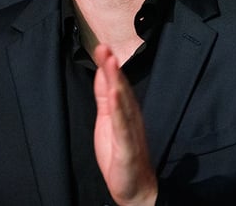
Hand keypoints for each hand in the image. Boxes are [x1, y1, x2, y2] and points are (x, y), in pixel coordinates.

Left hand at [93, 45, 156, 205]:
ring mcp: (130, 132)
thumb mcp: (107, 121)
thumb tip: (103, 72)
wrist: (133, 187)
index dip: (109, 66)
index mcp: (125, 111)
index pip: (117, 85)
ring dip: (117, 82)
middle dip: (113, 68)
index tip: (101, 47)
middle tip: (104, 47)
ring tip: (110, 64)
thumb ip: (105, 97)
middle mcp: (131, 118)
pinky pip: (123, 127)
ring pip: (123, 104)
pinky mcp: (127, 149)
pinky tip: (115, 96)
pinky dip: (120, 111)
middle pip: (121, 89)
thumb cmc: (120, 154)